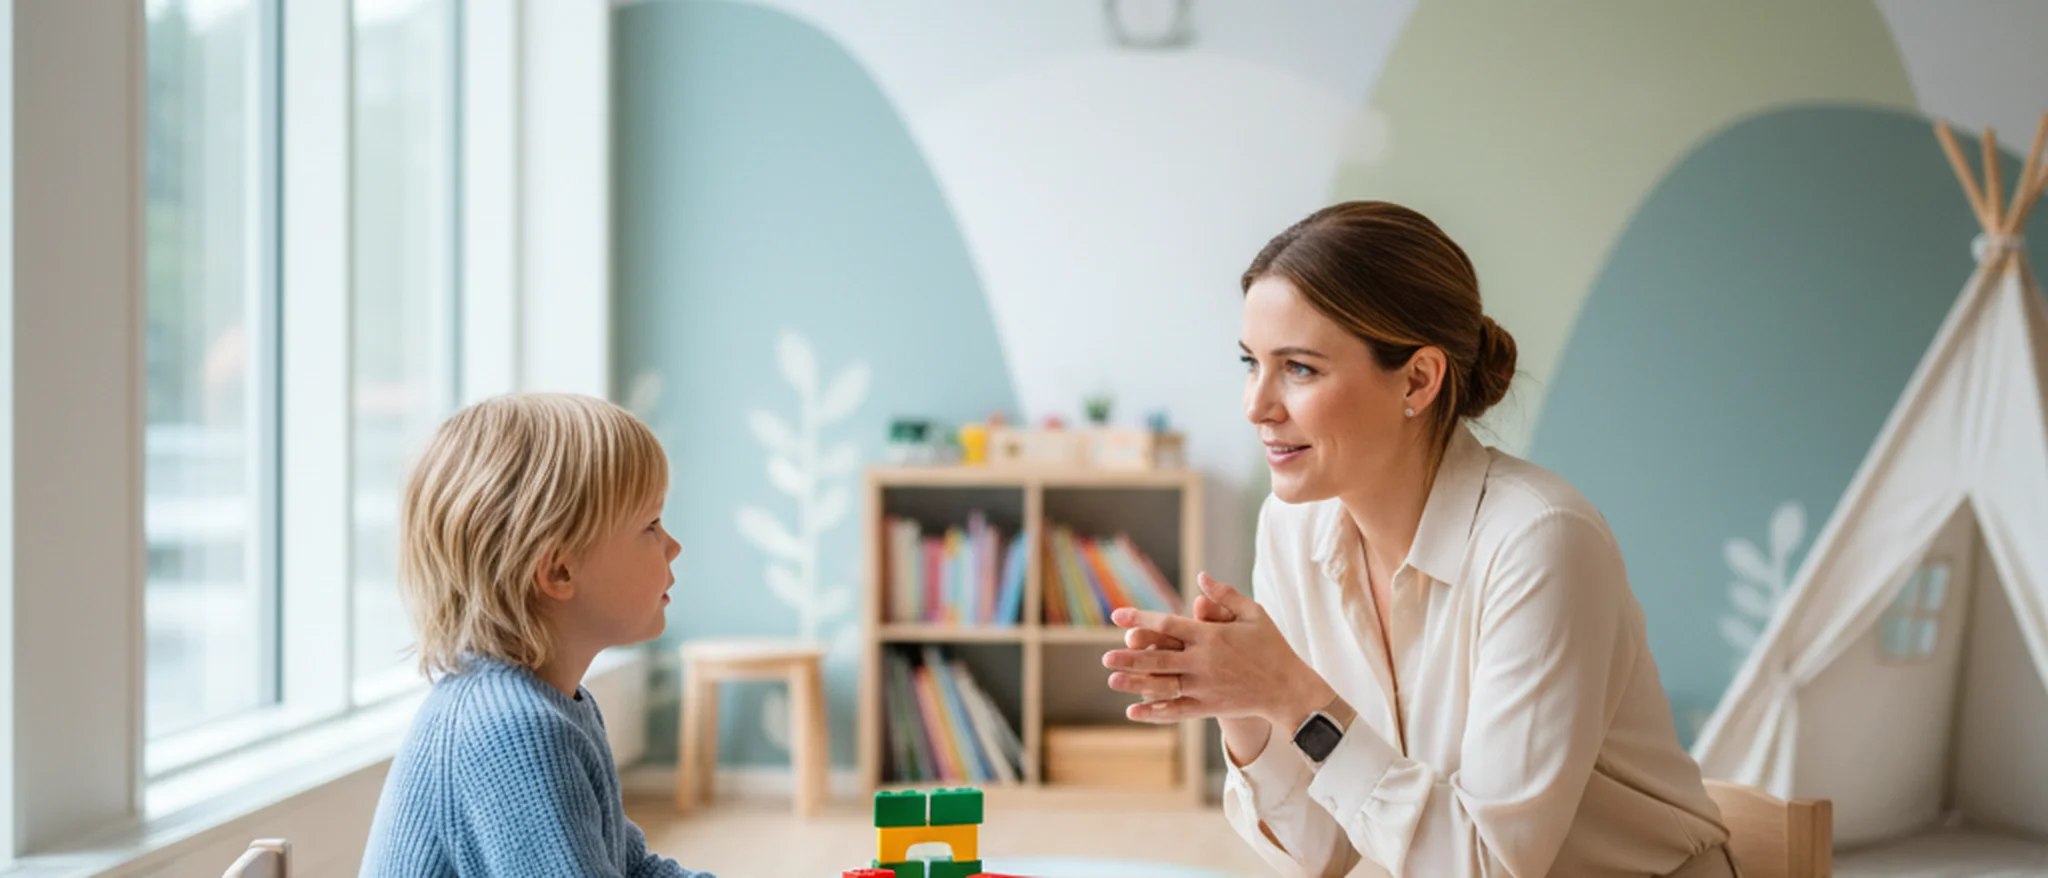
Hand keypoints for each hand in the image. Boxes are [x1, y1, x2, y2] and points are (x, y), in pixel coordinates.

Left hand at [1103, 573, 1332, 725]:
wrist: (1288, 688)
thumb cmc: (1272, 646)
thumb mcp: (1253, 613)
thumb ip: (1225, 595)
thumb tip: (1201, 576)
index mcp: (1211, 635)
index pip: (1168, 624)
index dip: (1140, 619)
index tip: (1117, 616)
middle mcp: (1203, 661)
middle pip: (1159, 657)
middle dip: (1130, 657)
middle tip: (1105, 657)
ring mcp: (1204, 686)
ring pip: (1163, 685)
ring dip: (1136, 683)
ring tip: (1112, 680)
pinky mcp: (1208, 706)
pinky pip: (1177, 710)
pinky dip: (1155, 711)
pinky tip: (1134, 711)